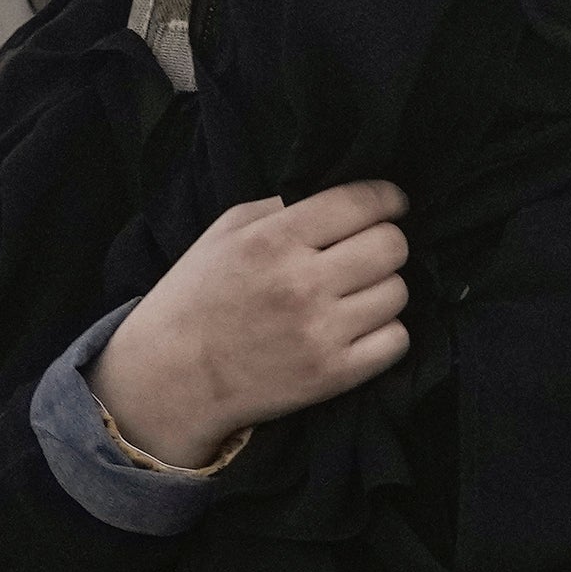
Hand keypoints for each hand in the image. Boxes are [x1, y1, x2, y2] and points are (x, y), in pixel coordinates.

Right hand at [91, 181, 410, 468]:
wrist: (172, 377)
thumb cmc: (199, 296)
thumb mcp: (227, 233)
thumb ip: (285, 207)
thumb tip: (345, 194)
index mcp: (272, 240)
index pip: (362, 203)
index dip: (387, 199)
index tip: (391, 204)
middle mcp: (300, 283)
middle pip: (392, 246)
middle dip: (385, 243)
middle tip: (366, 252)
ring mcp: (319, 331)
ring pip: (398, 292)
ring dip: (382, 289)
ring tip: (352, 294)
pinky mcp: (333, 374)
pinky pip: (397, 340)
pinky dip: (385, 332)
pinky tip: (358, 328)